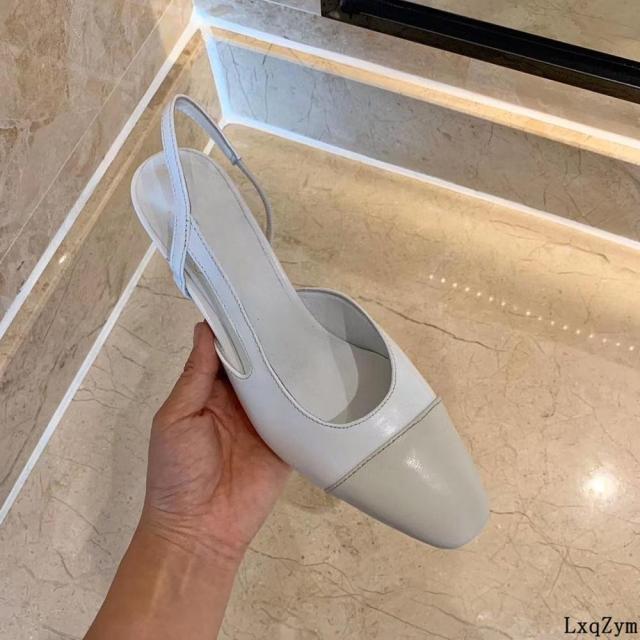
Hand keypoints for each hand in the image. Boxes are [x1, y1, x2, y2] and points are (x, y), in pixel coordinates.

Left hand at [140, 322, 290, 563]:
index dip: (237, 329)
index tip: (254, 298)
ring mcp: (266, 421)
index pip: (227, 352)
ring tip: (314, 331)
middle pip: (258, 365)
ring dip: (293, 365)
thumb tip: (204, 328)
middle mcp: (240, 402)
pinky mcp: (288, 441)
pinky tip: (328, 373)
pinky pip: (301, 415)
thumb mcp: (176, 417)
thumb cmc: (177, 471)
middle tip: (293, 308)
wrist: (201, 530)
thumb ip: (195, 375)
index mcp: (209, 392)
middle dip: (270, 342)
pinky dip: (311, 398)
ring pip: (282, 385)